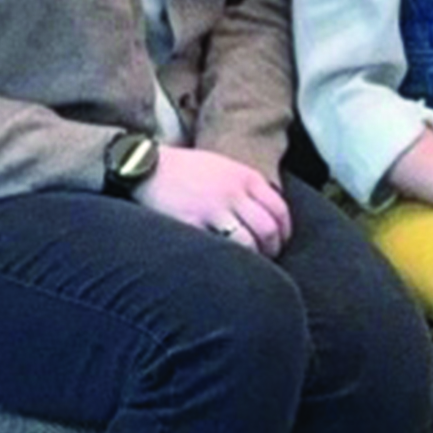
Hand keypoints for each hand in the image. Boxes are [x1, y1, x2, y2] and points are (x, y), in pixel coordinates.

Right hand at [145, 146, 292, 252]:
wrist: (147, 164)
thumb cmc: (185, 168)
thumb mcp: (224, 167)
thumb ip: (246, 187)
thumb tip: (267, 215)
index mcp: (245, 176)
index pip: (280, 209)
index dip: (284, 232)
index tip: (279, 243)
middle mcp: (233, 192)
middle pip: (268, 229)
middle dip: (272, 249)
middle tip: (266, 260)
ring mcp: (213, 208)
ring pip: (248, 242)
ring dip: (253, 259)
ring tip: (248, 267)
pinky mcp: (191, 224)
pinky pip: (219, 248)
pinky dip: (227, 260)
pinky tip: (225, 266)